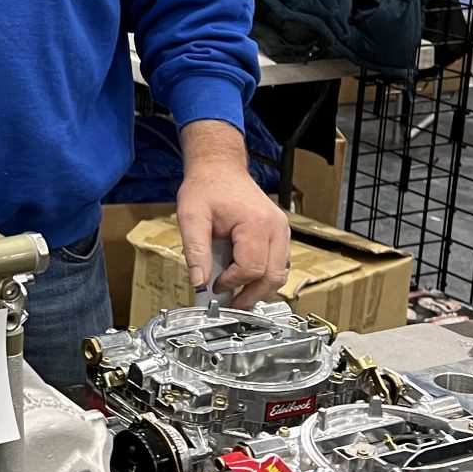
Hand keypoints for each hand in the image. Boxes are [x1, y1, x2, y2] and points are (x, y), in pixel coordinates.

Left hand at [177, 121, 290, 307]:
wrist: (219, 167)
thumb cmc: (207, 186)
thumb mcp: (191, 217)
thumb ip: (195, 251)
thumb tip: (199, 282)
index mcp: (256, 224)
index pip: (251, 269)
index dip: (232, 283)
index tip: (214, 285)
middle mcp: (276, 227)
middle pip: (273, 277)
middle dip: (252, 295)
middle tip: (232, 304)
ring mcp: (281, 229)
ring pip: (280, 273)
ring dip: (261, 288)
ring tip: (238, 295)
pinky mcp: (279, 232)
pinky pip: (279, 262)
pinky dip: (265, 275)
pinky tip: (245, 279)